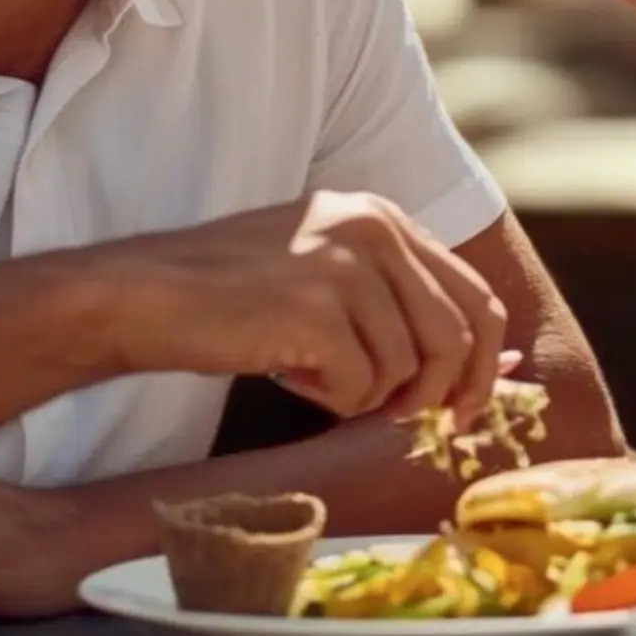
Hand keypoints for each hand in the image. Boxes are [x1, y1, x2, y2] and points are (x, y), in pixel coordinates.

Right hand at [101, 190, 504, 423]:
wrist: (141, 295)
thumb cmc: (231, 297)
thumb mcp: (327, 274)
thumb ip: (401, 304)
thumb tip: (494, 370)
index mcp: (383, 215)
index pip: (474, 296)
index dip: (480, 364)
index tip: (463, 407)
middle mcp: (374, 228)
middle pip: (458, 337)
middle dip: (441, 393)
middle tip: (401, 420)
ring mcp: (346, 266)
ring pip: (406, 370)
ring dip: (363, 394)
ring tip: (308, 373)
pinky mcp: (317, 310)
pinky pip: (360, 389)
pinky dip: (327, 399)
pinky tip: (283, 371)